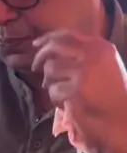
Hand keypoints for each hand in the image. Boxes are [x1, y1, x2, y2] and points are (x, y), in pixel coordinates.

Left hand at [32, 31, 126, 152]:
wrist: (123, 117)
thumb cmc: (113, 93)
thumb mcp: (104, 64)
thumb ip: (83, 53)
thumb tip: (50, 46)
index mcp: (100, 46)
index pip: (66, 35)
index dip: (47, 39)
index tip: (36, 44)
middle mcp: (92, 55)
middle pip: (53, 48)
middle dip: (40, 57)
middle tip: (35, 67)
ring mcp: (83, 73)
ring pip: (50, 70)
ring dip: (51, 83)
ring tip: (63, 93)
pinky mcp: (76, 92)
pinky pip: (54, 91)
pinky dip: (56, 100)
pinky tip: (69, 105)